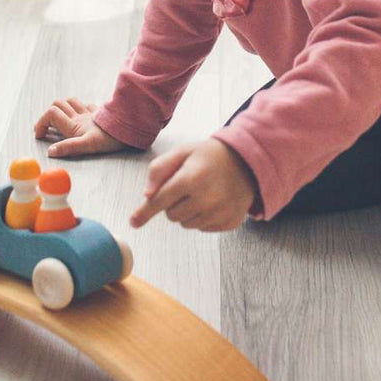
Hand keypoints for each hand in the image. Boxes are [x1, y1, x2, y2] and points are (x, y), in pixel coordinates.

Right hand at [34, 96, 131, 156]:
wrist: (130, 129)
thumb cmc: (110, 139)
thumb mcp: (87, 146)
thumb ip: (68, 148)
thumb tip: (51, 151)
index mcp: (74, 124)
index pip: (51, 114)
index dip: (41, 123)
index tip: (39, 136)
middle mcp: (80, 116)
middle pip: (58, 104)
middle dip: (49, 113)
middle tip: (47, 128)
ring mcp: (90, 113)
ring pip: (72, 102)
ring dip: (63, 108)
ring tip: (61, 120)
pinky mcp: (100, 114)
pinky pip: (87, 105)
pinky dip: (80, 108)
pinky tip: (82, 115)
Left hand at [130, 138, 258, 232]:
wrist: (247, 162)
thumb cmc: (210, 156)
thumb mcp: (183, 152)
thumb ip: (160, 169)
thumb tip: (147, 195)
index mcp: (191, 178)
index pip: (160, 200)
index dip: (144, 211)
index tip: (133, 222)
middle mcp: (206, 198)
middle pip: (172, 215)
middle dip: (173, 202)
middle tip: (188, 186)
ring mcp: (219, 213)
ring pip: (186, 224)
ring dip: (188, 211)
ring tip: (202, 192)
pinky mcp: (229, 222)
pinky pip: (202, 228)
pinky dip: (203, 217)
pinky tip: (213, 201)